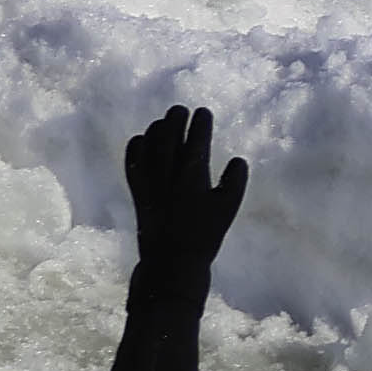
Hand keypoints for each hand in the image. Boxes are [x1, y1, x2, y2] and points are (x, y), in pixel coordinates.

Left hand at [121, 106, 247, 281]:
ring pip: (149, 146)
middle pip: (168, 137)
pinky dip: (136, 147)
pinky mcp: (138, 192)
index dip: (200, 123)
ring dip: (155, 129)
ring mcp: (150, 183)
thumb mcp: (228, 210)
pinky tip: (141, 139)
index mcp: (193, 178)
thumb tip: (238, 160)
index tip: (204, 112)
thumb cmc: (204, 235)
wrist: (171, 261)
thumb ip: (235, 183)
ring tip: (163, 121)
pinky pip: (133, 163)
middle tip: (181, 109)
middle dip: (175, 119)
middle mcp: (169, 176)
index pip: (196, 141)